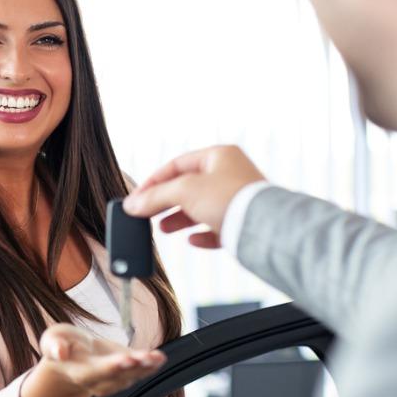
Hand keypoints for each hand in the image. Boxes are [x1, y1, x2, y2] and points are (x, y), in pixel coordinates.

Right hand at [39, 323, 165, 396]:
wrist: (71, 356)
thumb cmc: (60, 344)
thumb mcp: (51, 340)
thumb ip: (54, 346)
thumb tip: (60, 352)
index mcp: (80, 373)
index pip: (96, 373)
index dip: (110, 367)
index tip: (125, 359)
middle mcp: (99, 380)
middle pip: (118, 376)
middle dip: (133, 367)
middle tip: (145, 358)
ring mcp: (115, 378)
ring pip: (133, 375)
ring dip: (147, 367)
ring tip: (158, 357)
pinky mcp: (126, 370)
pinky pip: (141, 371)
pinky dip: (151, 365)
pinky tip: (160, 358)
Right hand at [122, 145, 265, 247]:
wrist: (264, 227)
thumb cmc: (230, 198)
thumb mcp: (184, 191)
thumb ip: (155, 197)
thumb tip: (132, 205)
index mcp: (218, 156)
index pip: (176, 165)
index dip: (153, 181)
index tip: (137, 198)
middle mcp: (229, 174)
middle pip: (187, 187)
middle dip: (165, 202)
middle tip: (147, 214)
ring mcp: (237, 199)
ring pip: (200, 208)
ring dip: (179, 219)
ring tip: (164, 229)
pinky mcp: (242, 222)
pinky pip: (216, 228)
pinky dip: (202, 234)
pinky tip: (192, 240)